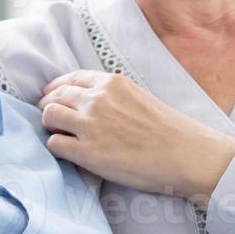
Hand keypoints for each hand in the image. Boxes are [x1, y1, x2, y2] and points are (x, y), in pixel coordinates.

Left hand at [37, 71, 234, 201]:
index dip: (57, 88)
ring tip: (59, 135)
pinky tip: (67, 152)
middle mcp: (97, 99)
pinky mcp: (87, 153)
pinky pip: (54, 144)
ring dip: (50, 125)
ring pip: (49, 116)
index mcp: (111, 83)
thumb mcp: (140, 96)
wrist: (186, 154)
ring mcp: (90, 125)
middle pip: (55, 96)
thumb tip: (92, 103)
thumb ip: (114, 95)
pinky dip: (56, 147)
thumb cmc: (170, 130)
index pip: (70, 78)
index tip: (52, 95)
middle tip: (50, 118)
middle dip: (48, 106)